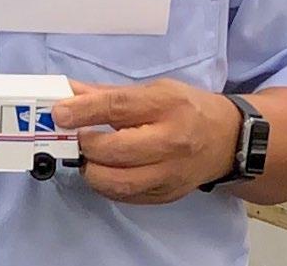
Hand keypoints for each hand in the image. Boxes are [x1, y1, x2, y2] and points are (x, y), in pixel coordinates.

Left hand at [52, 78, 241, 203]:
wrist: (227, 139)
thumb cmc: (186, 107)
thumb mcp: (153, 89)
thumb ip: (109, 94)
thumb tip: (70, 93)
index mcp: (166, 105)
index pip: (118, 108)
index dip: (84, 111)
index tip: (59, 113)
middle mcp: (171, 141)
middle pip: (117, 149)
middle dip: (87, 145)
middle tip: (74, 137)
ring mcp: (170, 173)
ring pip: (121, 182)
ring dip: (93, 171)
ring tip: (86, 158)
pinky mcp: (167, 194)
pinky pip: (128, 196)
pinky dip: (108, 186)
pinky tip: (103, 171)